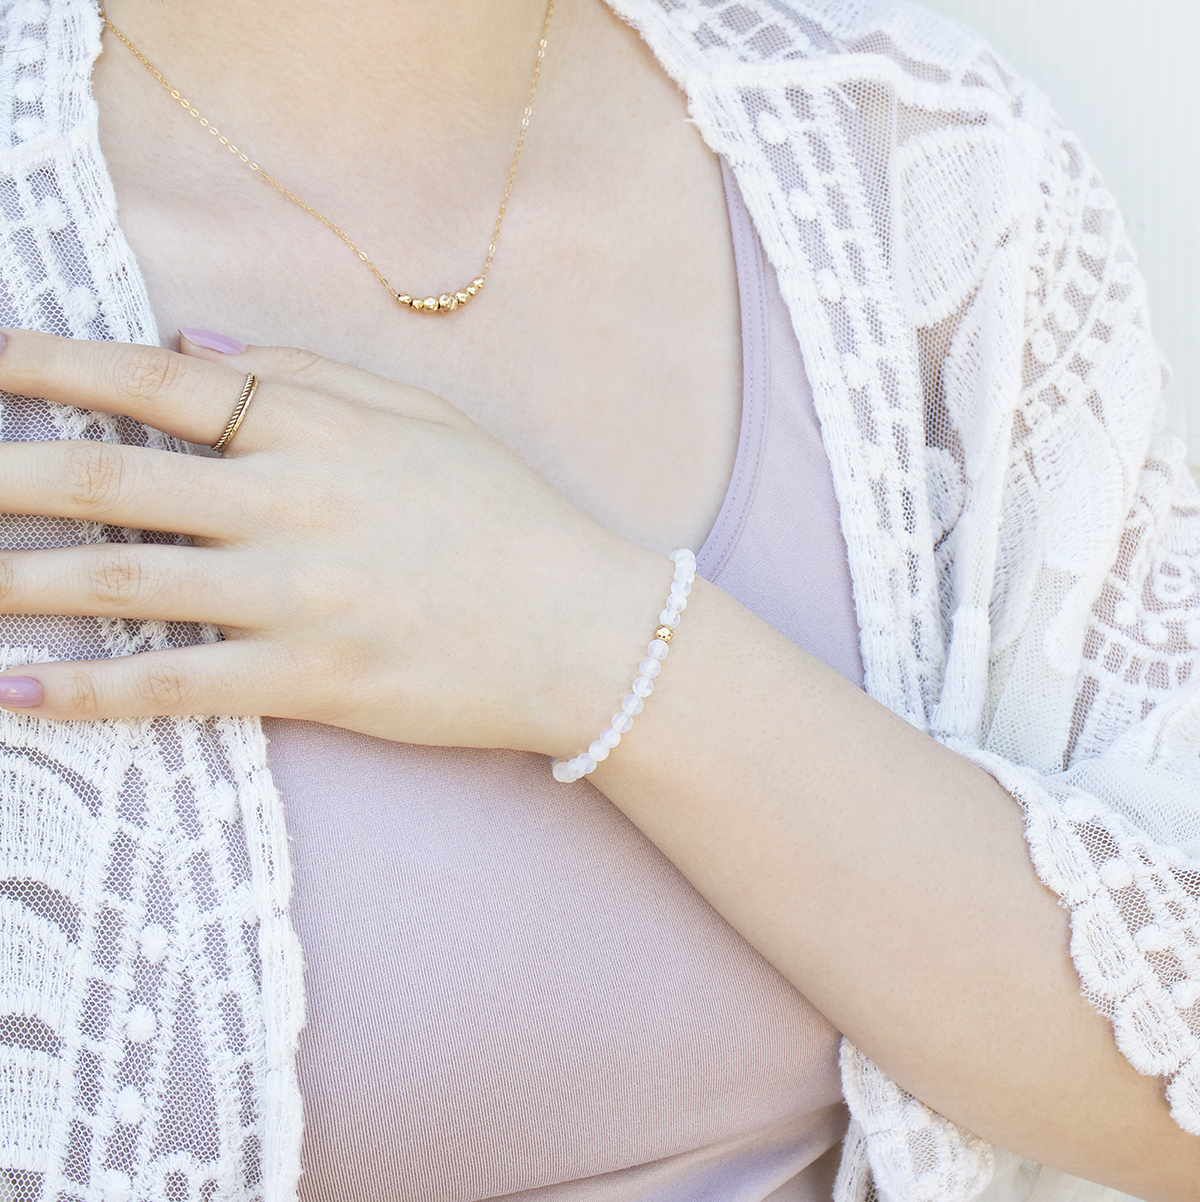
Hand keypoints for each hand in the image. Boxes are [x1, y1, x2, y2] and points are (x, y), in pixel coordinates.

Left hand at [0, 329, 669, 751]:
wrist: (586, 629)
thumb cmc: (510, 516)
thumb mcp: (422, 416)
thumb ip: (304, 370)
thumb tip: (184, 343)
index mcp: (320, 427)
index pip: (154, 383)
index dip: (45, 366)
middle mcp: (293, 502)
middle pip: (108, 479)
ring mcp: (297, 596)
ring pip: (120, 581)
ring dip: (12, 580)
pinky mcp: (311, 681)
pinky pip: (176, 684)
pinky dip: (89, 690)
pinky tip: (18, 692)